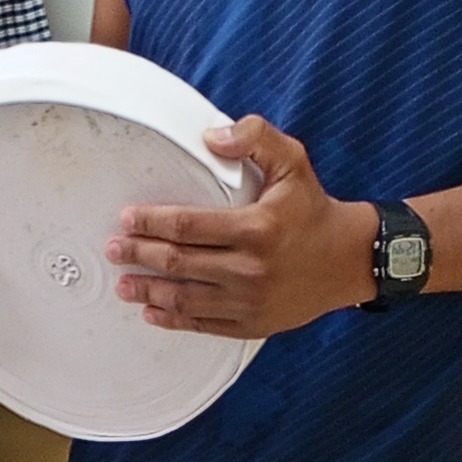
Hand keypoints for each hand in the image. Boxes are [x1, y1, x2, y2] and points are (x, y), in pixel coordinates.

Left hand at [109, 116, 375, 334]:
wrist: (348, 260)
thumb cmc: (313, 208)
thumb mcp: (293, 160)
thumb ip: (254, 137)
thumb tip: (210, 137)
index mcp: (255, 228)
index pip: (187, 225)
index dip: (151, 222)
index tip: (127, 218)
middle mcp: (250, 269)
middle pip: (179, 263)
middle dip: (139, 255)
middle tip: (113, 249)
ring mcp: (250, 301)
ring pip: (185, 299)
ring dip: (148, 291)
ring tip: (123, 283)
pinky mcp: (252, 324)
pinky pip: (204, 325)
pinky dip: (173, 319)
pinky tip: (152, 311)